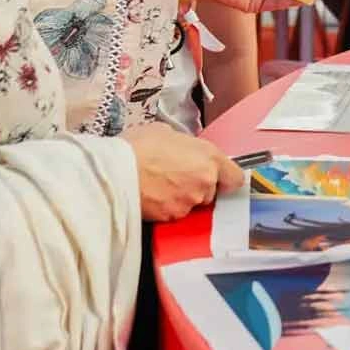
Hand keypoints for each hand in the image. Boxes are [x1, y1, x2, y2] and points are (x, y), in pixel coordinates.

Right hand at [123, 121, 241, 221]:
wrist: (114, 171)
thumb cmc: (138, 146)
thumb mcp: (166, 132)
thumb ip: (184, 145)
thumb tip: (182, 150)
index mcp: (209, 157)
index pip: (235, 177)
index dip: (226, 178)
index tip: (217, 177)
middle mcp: (205, 181)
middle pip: (211, 191)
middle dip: (197, 186)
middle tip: (175, 176)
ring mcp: (190, 201)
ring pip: (192, 203)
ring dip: (181, 197)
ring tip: (159, 185)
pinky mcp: (172, 217)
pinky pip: (174, 213)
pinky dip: (166, 207)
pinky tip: (151, 195)